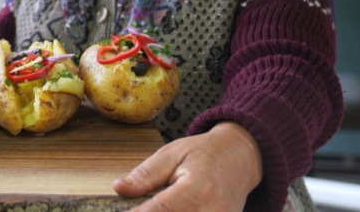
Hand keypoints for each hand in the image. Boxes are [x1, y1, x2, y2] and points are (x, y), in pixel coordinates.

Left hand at [114, 122, 262, 211]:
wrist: (240, 158)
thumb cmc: (204, 153)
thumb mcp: (171, 154)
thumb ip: (145, 175)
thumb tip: (119, 188)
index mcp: (197, 188)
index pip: (160, 210)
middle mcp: (213, 211)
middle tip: (136, 208)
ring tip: (151, 206)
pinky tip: (171, 209)